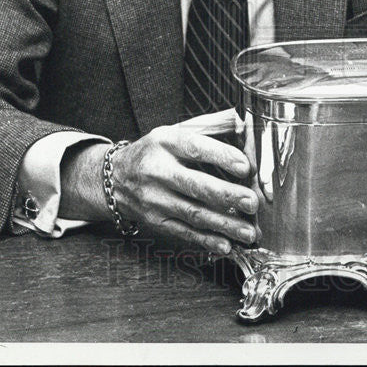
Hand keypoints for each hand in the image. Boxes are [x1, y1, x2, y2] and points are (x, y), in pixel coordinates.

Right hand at [107, 110, 258, 254]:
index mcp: (165, 142)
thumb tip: (244, 120)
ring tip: (248, 232)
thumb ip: (210, 125)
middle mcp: (157, 171)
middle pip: (195, 185)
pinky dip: (206, 241)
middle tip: (252, 202)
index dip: (222, 157)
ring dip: (224, 224)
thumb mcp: (175, 131)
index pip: (195, 148)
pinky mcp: (155, 221)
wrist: (114, 178)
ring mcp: (155, 199)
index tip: (246, 167)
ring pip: (193, 214)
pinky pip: (184, 233)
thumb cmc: (155, 151)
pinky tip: (226, 245)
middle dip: (226, 196)